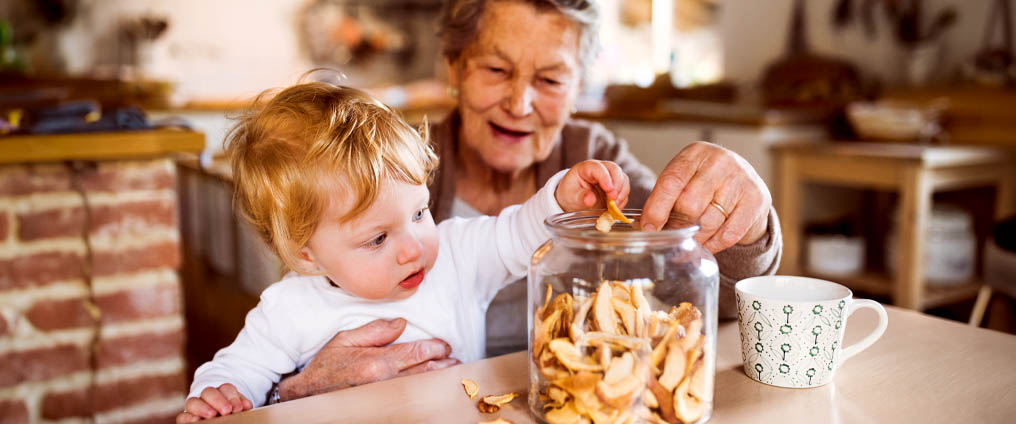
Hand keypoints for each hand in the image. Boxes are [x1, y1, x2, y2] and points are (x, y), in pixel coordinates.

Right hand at [177, 383, 251, 421]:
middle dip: (218, 400)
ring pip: (192, 402)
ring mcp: (194, 407)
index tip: (238, 408)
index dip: (232, 397)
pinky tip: (197, 421)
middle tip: (226, 411)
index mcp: (222, 392)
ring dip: (202, 408)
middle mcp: (206, 397)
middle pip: (208, 392)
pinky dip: (189, 418)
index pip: (226, 389)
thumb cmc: (232, 413)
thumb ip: (241, 405)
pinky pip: (182, 416)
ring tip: (212, 415)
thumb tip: (245, 406)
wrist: (220, 418)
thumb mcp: (238, 408)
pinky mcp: (186, 418)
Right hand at [278, 318, 457, 400]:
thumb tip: (401, 324)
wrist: (309, 395)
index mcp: (377, 363)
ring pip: (420, 387)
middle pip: (425, 373)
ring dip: (437, 380)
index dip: (435, 348)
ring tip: (450, 373)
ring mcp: (385, 397)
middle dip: (443, 366)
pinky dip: (422, 391)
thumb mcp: (345, 340)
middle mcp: (384, 382)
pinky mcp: (382, 404)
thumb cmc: (326, 367)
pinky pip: (409, 398)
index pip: (416, 354)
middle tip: (455, 360)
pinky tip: (431, 387)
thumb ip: (375, 331)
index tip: (445, 346)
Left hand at [556, 160, 630, 211]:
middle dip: (617, 184)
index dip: (605, 178)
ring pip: (623, 179)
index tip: (609, 191)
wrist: (574, 199)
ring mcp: (610, 177)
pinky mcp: (616, 186)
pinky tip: (616, 208)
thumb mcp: (570, 197)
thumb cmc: (570, 194)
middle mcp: (600, 169)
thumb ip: (580, 197)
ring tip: (615, 206)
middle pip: (615, 169)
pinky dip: (622, 199)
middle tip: (614, 200)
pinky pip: (624, 189)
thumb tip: (590, 200)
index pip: (599, 168)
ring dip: (622, 193)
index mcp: (586, 168)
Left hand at [640, 142, 770, 252]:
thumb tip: (645, 226)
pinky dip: (713, 244)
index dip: (657, 208)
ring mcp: (741, 179)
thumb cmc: (705, 182)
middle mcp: (719, 162)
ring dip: (695, 238)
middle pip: (689, 204)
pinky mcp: (757, 200)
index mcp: (695, 153)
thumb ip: (665, 197)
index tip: (648, 228)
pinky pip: (728, 234)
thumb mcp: (684, 179)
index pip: (671, 182)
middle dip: (676, 226)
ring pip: (708, 222)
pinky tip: (707, 245)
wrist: (745, 181)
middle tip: (670, 238)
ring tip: (689, 241)